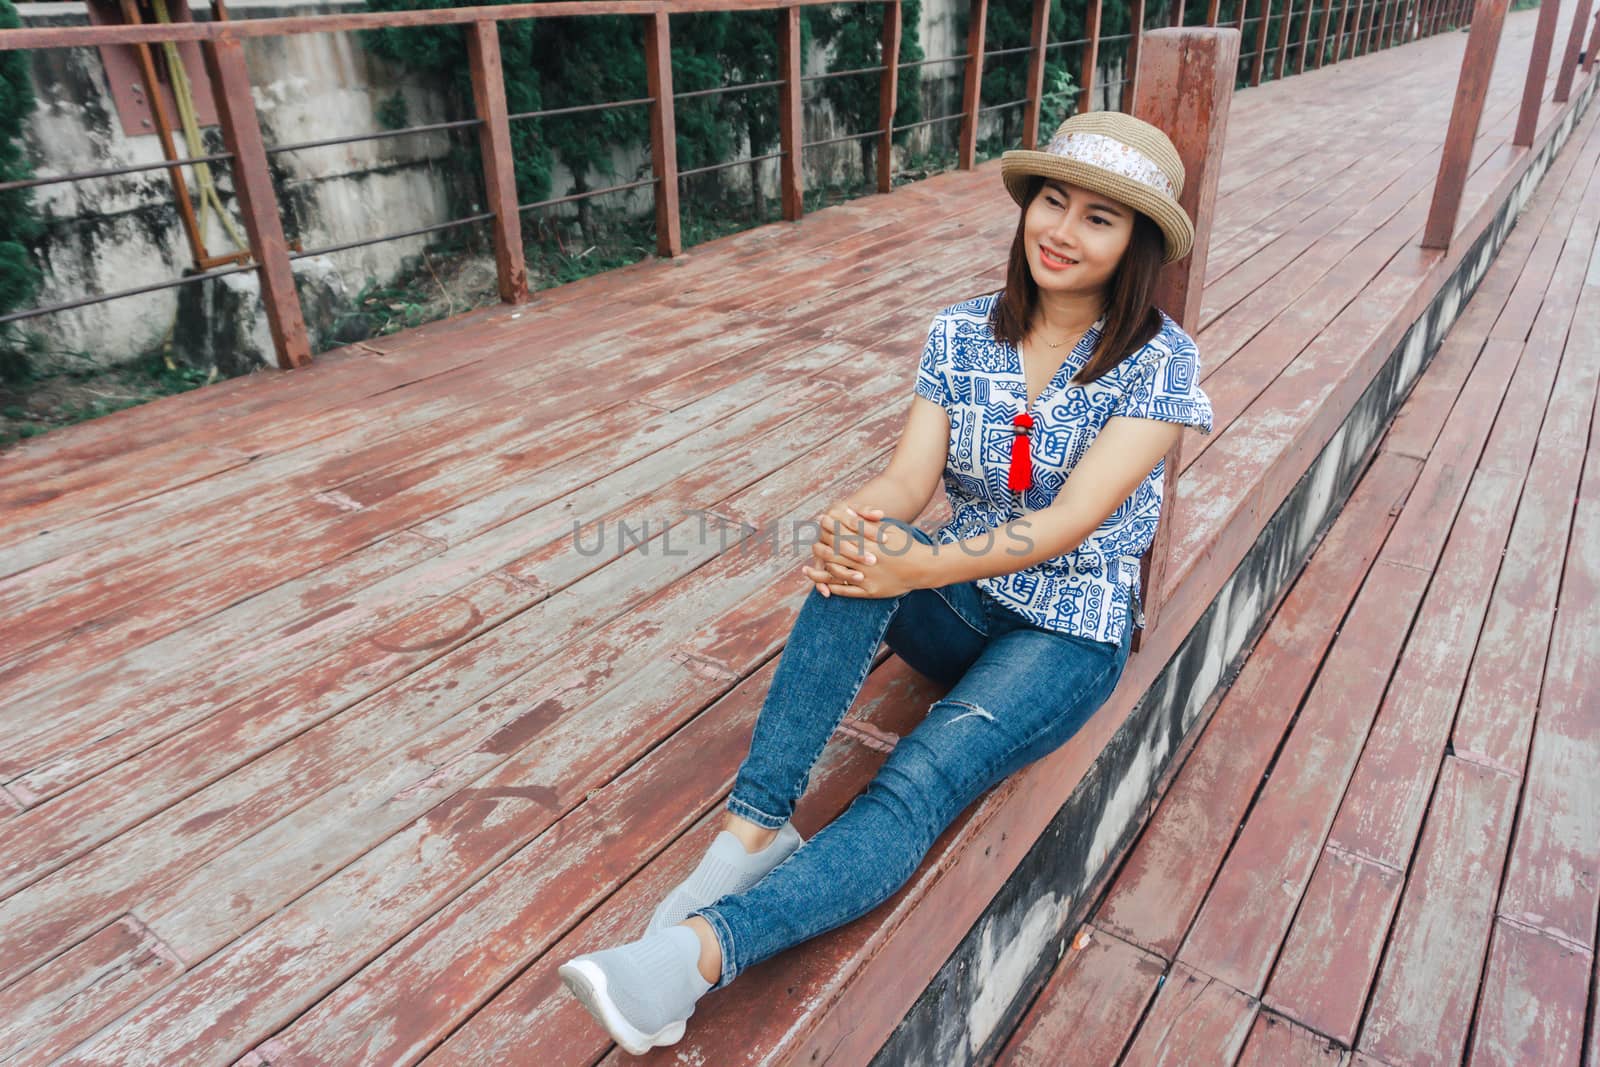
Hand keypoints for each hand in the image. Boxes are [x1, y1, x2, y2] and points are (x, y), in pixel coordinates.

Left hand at [801, 502, 927, 598]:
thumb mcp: (887, 529)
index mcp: (869, 544)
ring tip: (807, 571)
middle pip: (835, 555)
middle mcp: (866, 561)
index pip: (842, 536)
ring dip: (819, 574)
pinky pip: (848, 591)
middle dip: (821, 550)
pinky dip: (834, 588)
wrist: (924, 568)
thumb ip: (866, 523)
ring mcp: (868, 578)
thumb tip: (845, 512)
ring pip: (837, 575)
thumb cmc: (905, 545)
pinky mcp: (872, 592)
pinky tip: (824, 587)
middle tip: (812, 545)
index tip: (820, 525)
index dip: (829, 530)